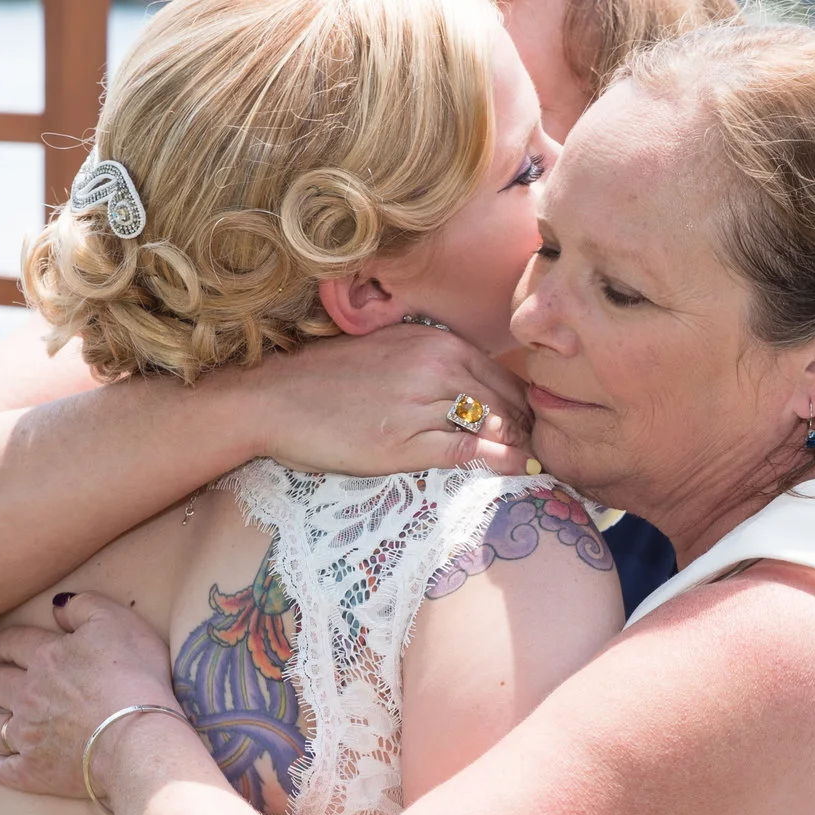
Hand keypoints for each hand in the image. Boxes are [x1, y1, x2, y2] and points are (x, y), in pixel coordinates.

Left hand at [0, 601, 177, 799]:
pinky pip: (4, 769)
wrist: (135, 739)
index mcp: (45, 657)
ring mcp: (27, 734)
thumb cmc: (133, 677)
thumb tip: (57, 604)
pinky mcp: (34, 770)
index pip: (14, 643)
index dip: (3, 642)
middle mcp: (27, 694)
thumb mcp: (117, 622)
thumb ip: (84, 606)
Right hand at [240, 325, 534, 476]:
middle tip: (541, 454)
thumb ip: (433, 362)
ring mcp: (421, 403)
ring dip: (520, 449)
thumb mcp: (389, 351)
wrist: (273, 398)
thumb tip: (473, 388)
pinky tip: (514, 473)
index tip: (530, 429)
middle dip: (528, 430)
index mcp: (436, 342)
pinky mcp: (404, 442)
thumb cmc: (327, 378)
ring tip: (533, 468)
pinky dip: (499, 463)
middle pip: (507, 402)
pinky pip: (469, 451)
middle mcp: (436, 366)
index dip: (523, 406)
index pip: (503, 376)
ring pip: (494, 426)